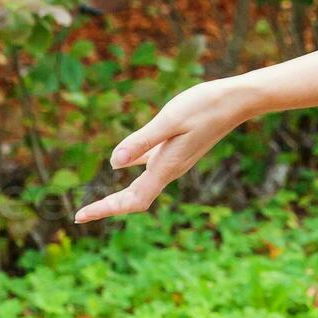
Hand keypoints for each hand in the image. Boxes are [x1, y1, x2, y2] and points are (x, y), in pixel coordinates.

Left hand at [74, 78, 258, 223]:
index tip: (80, 216)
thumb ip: (142, 141)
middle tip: (80, 215)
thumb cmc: (205, 106)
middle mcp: (170, 168)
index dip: (106, 209)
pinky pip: (149, 168)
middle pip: (135, 198)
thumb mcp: (170, 120)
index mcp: (167, 165)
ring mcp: (174, 160)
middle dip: (108, 207)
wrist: (237, 101)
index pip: (133, 199)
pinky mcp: (177, 149)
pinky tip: (122, 164)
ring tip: (99, 203)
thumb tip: (113, 164)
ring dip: (119, 196)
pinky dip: (131, 171)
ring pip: (142, 186)